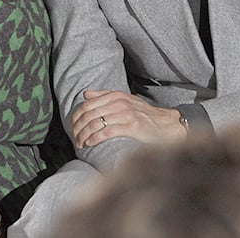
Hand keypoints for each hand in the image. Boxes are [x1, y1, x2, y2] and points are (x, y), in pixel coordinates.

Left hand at [71, 89, 186, 148]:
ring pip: (95, 123)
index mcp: (116, 95)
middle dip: (78, 128)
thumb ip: (105, 96)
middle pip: (89, 114)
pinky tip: (90, 144)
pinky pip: (106, 132)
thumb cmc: (144, 115)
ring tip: (80, 143)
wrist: (166, 125)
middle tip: (74, 138)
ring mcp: (125, 114)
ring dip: (84, 135)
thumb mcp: (125, 100)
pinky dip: (94, 138)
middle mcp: (120, 103)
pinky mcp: (131, 127)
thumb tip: (86, 94)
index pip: (87, 104)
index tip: (72, 127)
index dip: (76, 117)